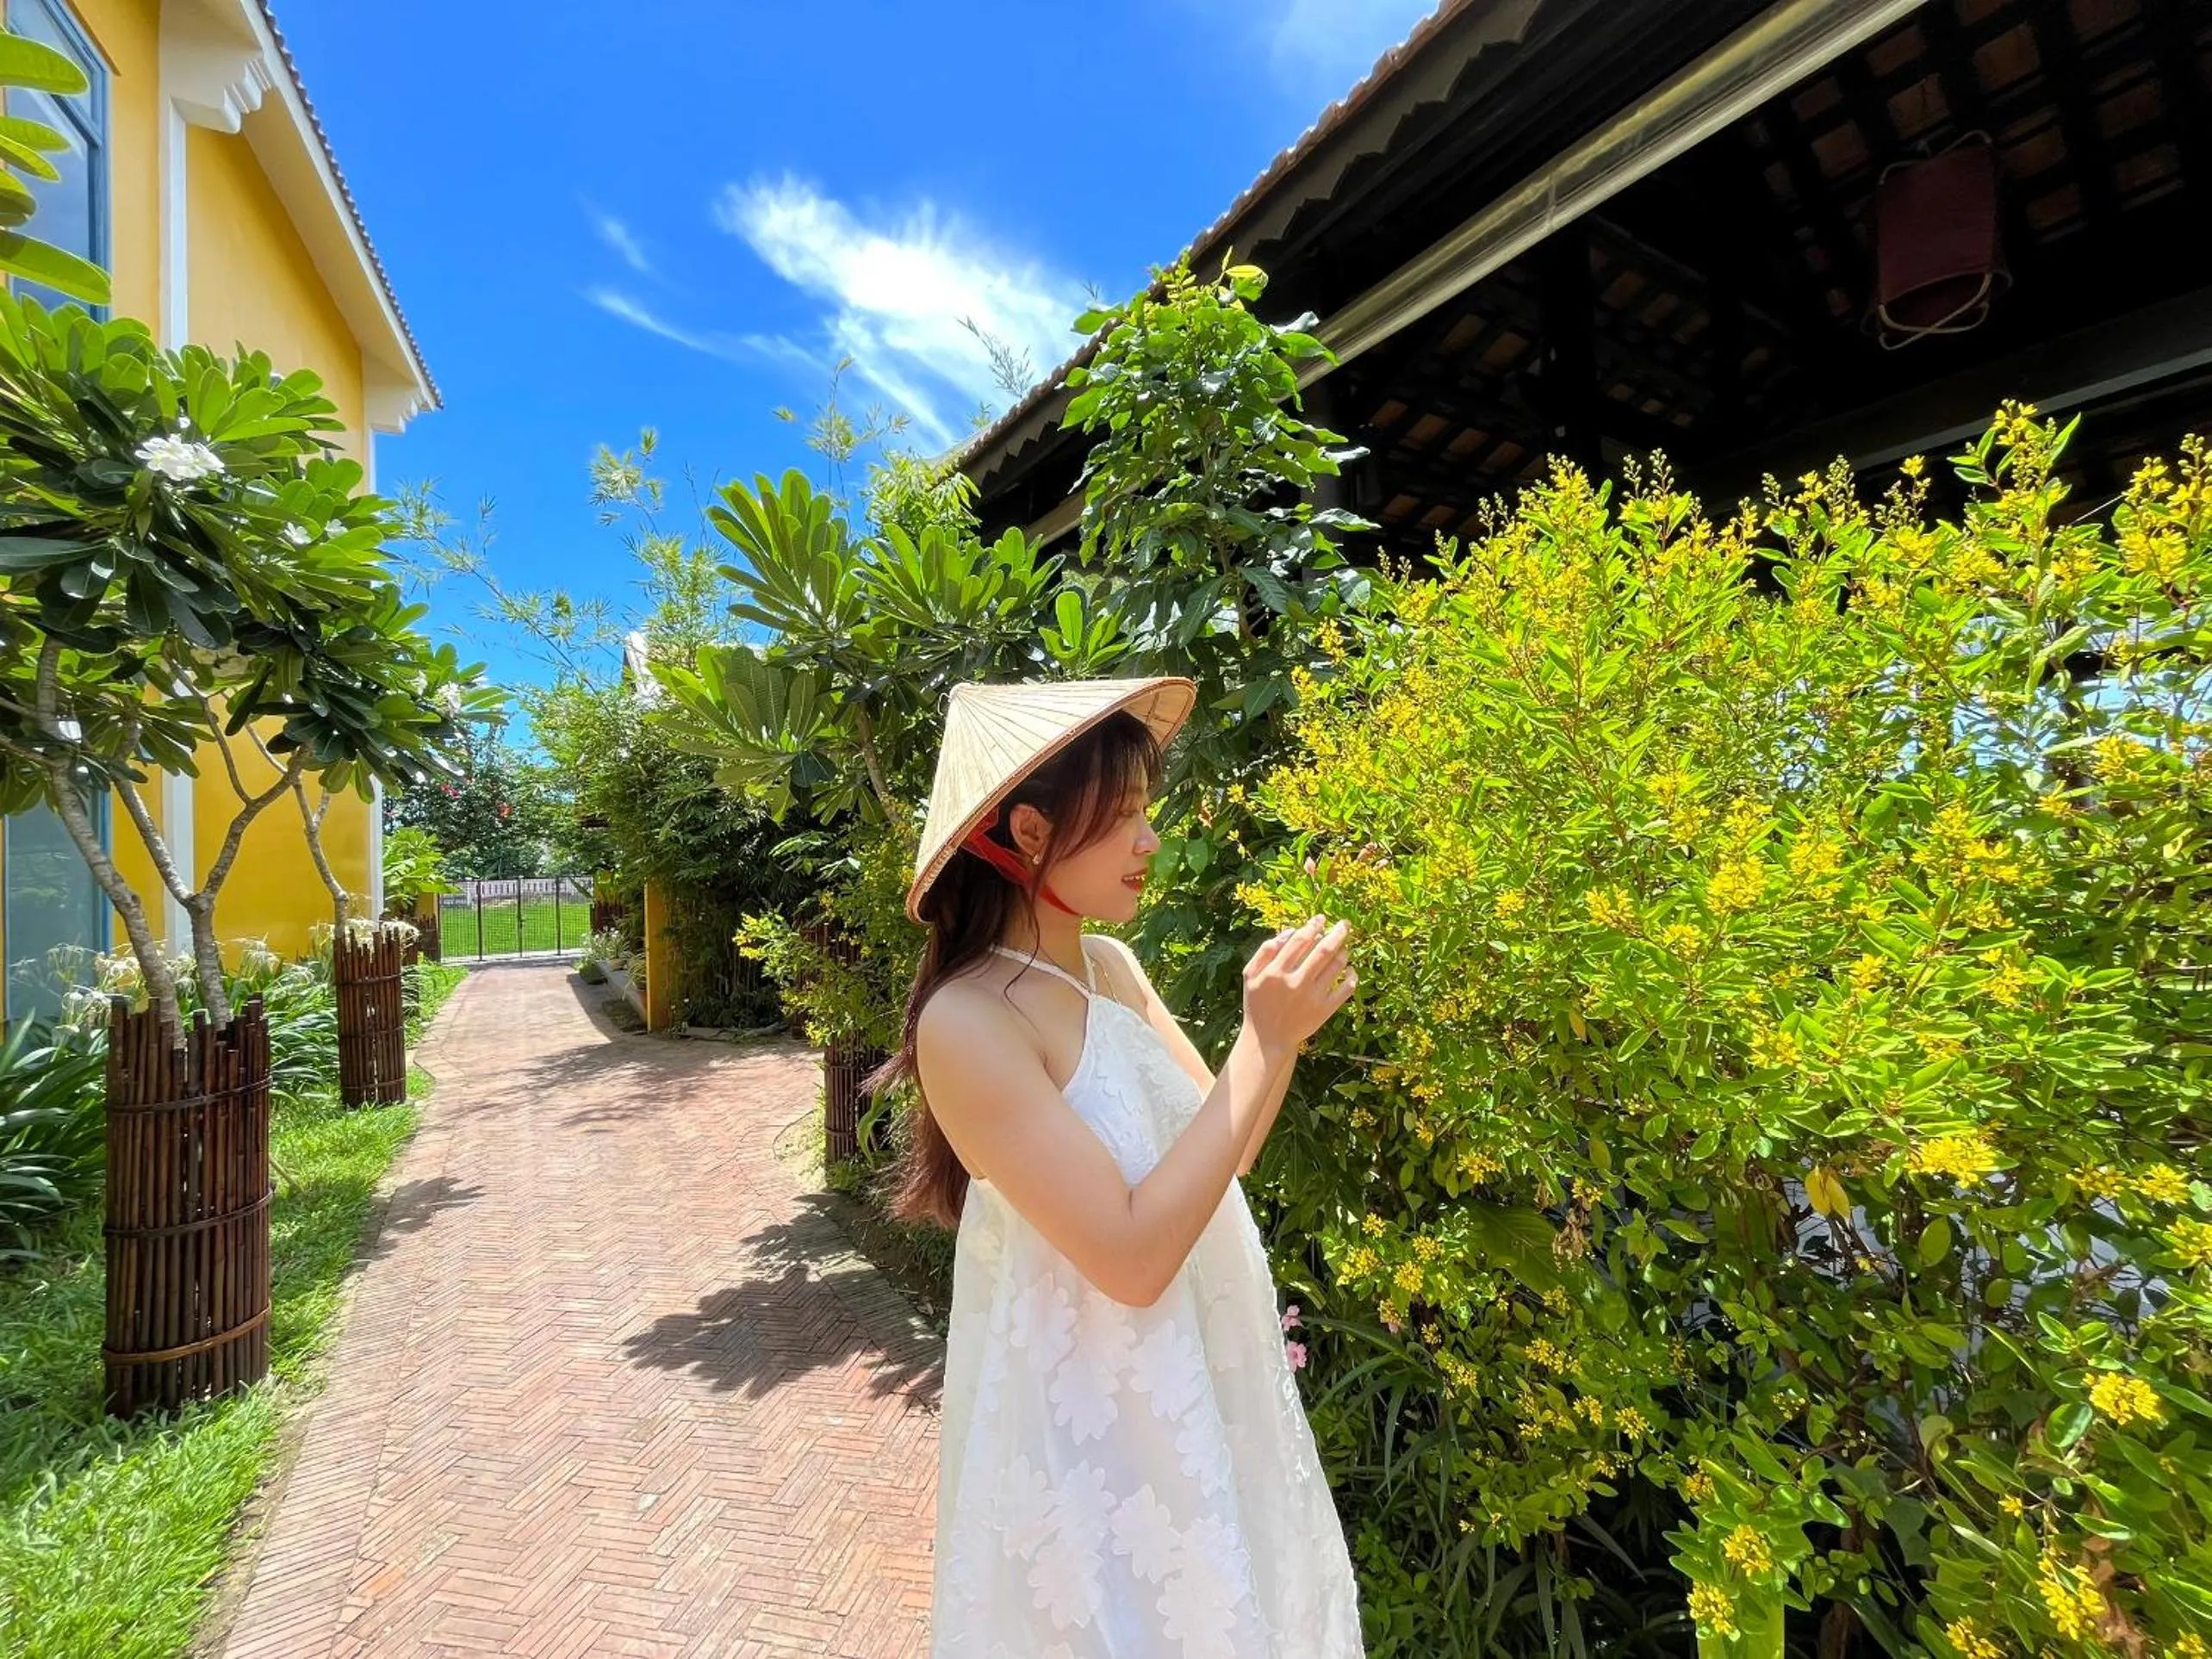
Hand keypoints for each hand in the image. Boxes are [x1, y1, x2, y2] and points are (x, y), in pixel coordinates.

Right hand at [1243, 913, 1355, 1057]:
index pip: (1300, 940)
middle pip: (1323, 950)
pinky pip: (1346, 989)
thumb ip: (1265, 951)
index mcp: (1276, 971)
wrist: (1268, 1039)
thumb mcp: (1250, 975)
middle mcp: (1295, 982)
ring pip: (1336, 966)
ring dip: (1344, 952)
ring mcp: (1312, 997)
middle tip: (1344, 924)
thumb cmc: (1258, 1004)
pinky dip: (1352, 976)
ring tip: (1344, 948)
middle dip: (1337, 933)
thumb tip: (1289, 931)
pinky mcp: (1324, 1011)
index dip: (1313, 926)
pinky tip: (1351, 970)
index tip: (1321, 919)